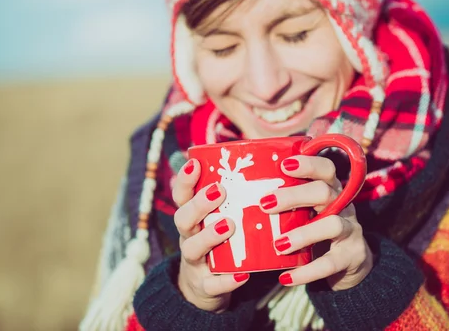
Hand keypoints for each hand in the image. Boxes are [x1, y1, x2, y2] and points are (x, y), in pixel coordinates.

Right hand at [172, 159, 249, 311]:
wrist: (205, 286)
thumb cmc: (219, 242)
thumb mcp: (220, 218)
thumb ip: (236, 196)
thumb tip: (266, 160)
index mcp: (192, 217)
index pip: (182, 196)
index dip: (184, 180)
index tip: (195, 163)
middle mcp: (189, 237)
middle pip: (183, 218)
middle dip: (199, 204)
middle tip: (220, 191)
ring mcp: (195, 262)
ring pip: (193, 248)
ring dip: (209, 236)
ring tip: (229, 225)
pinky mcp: (205, 286)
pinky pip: (212, 284)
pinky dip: (226, 280)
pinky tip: (242, 274)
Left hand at [259, 155, 373, 290]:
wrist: (349, 263)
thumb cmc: (315, 227)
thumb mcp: (305, 209)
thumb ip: (284, 199)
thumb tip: (234, 191)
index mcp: (330, 189)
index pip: (325, 168)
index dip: (308, 164)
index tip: (284, 165)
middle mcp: (343, 205)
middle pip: (324, 192)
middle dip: (294, 196)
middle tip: (265, 204)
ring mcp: (351, 230)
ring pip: (332, 225)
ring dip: (304, 233)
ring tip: (278, 245)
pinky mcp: (352, 256)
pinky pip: (330, 263)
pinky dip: (307, 271)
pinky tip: (286, 277)